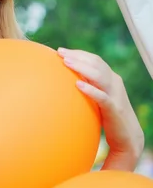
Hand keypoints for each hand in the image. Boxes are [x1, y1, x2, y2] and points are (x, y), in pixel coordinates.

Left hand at [57, 48, 144, 170]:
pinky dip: (90, 90)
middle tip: (60, 53)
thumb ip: (89, 88)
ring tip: (66, 63)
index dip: (79, 54)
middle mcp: (114, 83)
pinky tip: (78, 85)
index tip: (61, 51)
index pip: (95, 60)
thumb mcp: (98, 99)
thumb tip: (68, 82)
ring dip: (82, 67)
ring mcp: (115, 95)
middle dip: (78, 56)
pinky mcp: (114, 109)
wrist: (127, 137)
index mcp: (111, 79)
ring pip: (100, 76)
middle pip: (96, 63)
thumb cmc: (109, 117)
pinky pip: (102, 97)